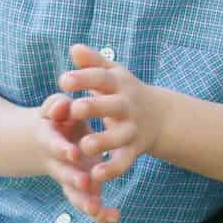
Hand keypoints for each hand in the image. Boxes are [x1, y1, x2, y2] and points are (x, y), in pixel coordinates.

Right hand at [33, 90, 105, 217]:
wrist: (47, 140)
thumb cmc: (56, 117)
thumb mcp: (54, 108)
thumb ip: (57, 105)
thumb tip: (62, 105)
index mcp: (49, 140)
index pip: (53, 145)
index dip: (62, 149)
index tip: (73, 152)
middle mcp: (57, 162)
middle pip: (62, 174)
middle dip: (73, 178)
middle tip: (85, 183)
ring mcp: (68, 177)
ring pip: (73, 193)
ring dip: (84, 201)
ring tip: (97, 209)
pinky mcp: (81, 186)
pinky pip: (88, 201)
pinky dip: (100, 212)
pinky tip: (115, 217)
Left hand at [51, 44, 175, 222]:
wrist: (160, 116)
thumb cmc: (123, 92)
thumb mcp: (111, 74)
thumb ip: (92, 63)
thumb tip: (74, 48)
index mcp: (119, 85)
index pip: (101, 78)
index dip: (84, 79)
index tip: (63, 80)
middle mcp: (128, 106)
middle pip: (112, 106)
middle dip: (95, 107)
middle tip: (75, 109)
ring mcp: (132, 129)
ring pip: (119, 137)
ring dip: (104, 141)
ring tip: (84, 145)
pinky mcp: (133, 150)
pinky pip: (124, 161)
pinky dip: (112, 169)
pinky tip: (96, 175)